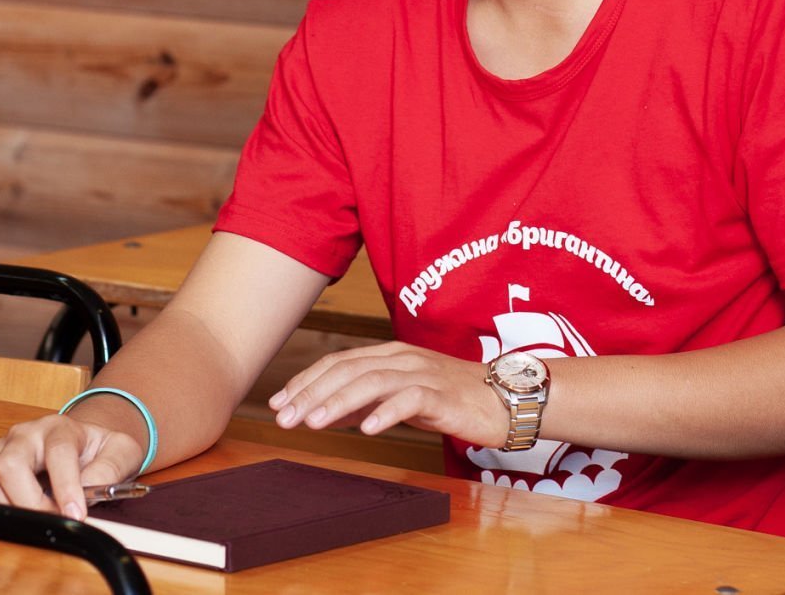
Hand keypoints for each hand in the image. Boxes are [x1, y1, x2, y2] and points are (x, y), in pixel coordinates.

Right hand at [0, 413, 143, 520]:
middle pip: (11, 465)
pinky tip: (14, 514)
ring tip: (35, 518)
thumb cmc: (99, 448)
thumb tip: (90, 490)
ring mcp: (2, 447)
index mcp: (60, 427)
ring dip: (8, 507)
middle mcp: (26, 434)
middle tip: (52, 520)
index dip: (65, 487)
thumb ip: (111, 469)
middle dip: (30, 502)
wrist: (81, 442)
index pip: (58, 453)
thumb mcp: (122, 452)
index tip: (75, 514)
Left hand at [268, 341, 507, 447]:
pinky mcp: (442, 395)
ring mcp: (423, 374)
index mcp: (391, 355)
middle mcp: (403, 359)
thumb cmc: (454, 399)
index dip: (306, 380)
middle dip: (311, 392)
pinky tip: (365, 429)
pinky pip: (409, 400)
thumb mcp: (402, 398)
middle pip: (347, 370)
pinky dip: (384, 413)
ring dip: (338, 402)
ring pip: (371, 382)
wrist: (506, 399)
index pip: (338, 362)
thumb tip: (325, 412)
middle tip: (284, 416)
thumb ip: (368, 399)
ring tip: (313, 422)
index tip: (278, 402)